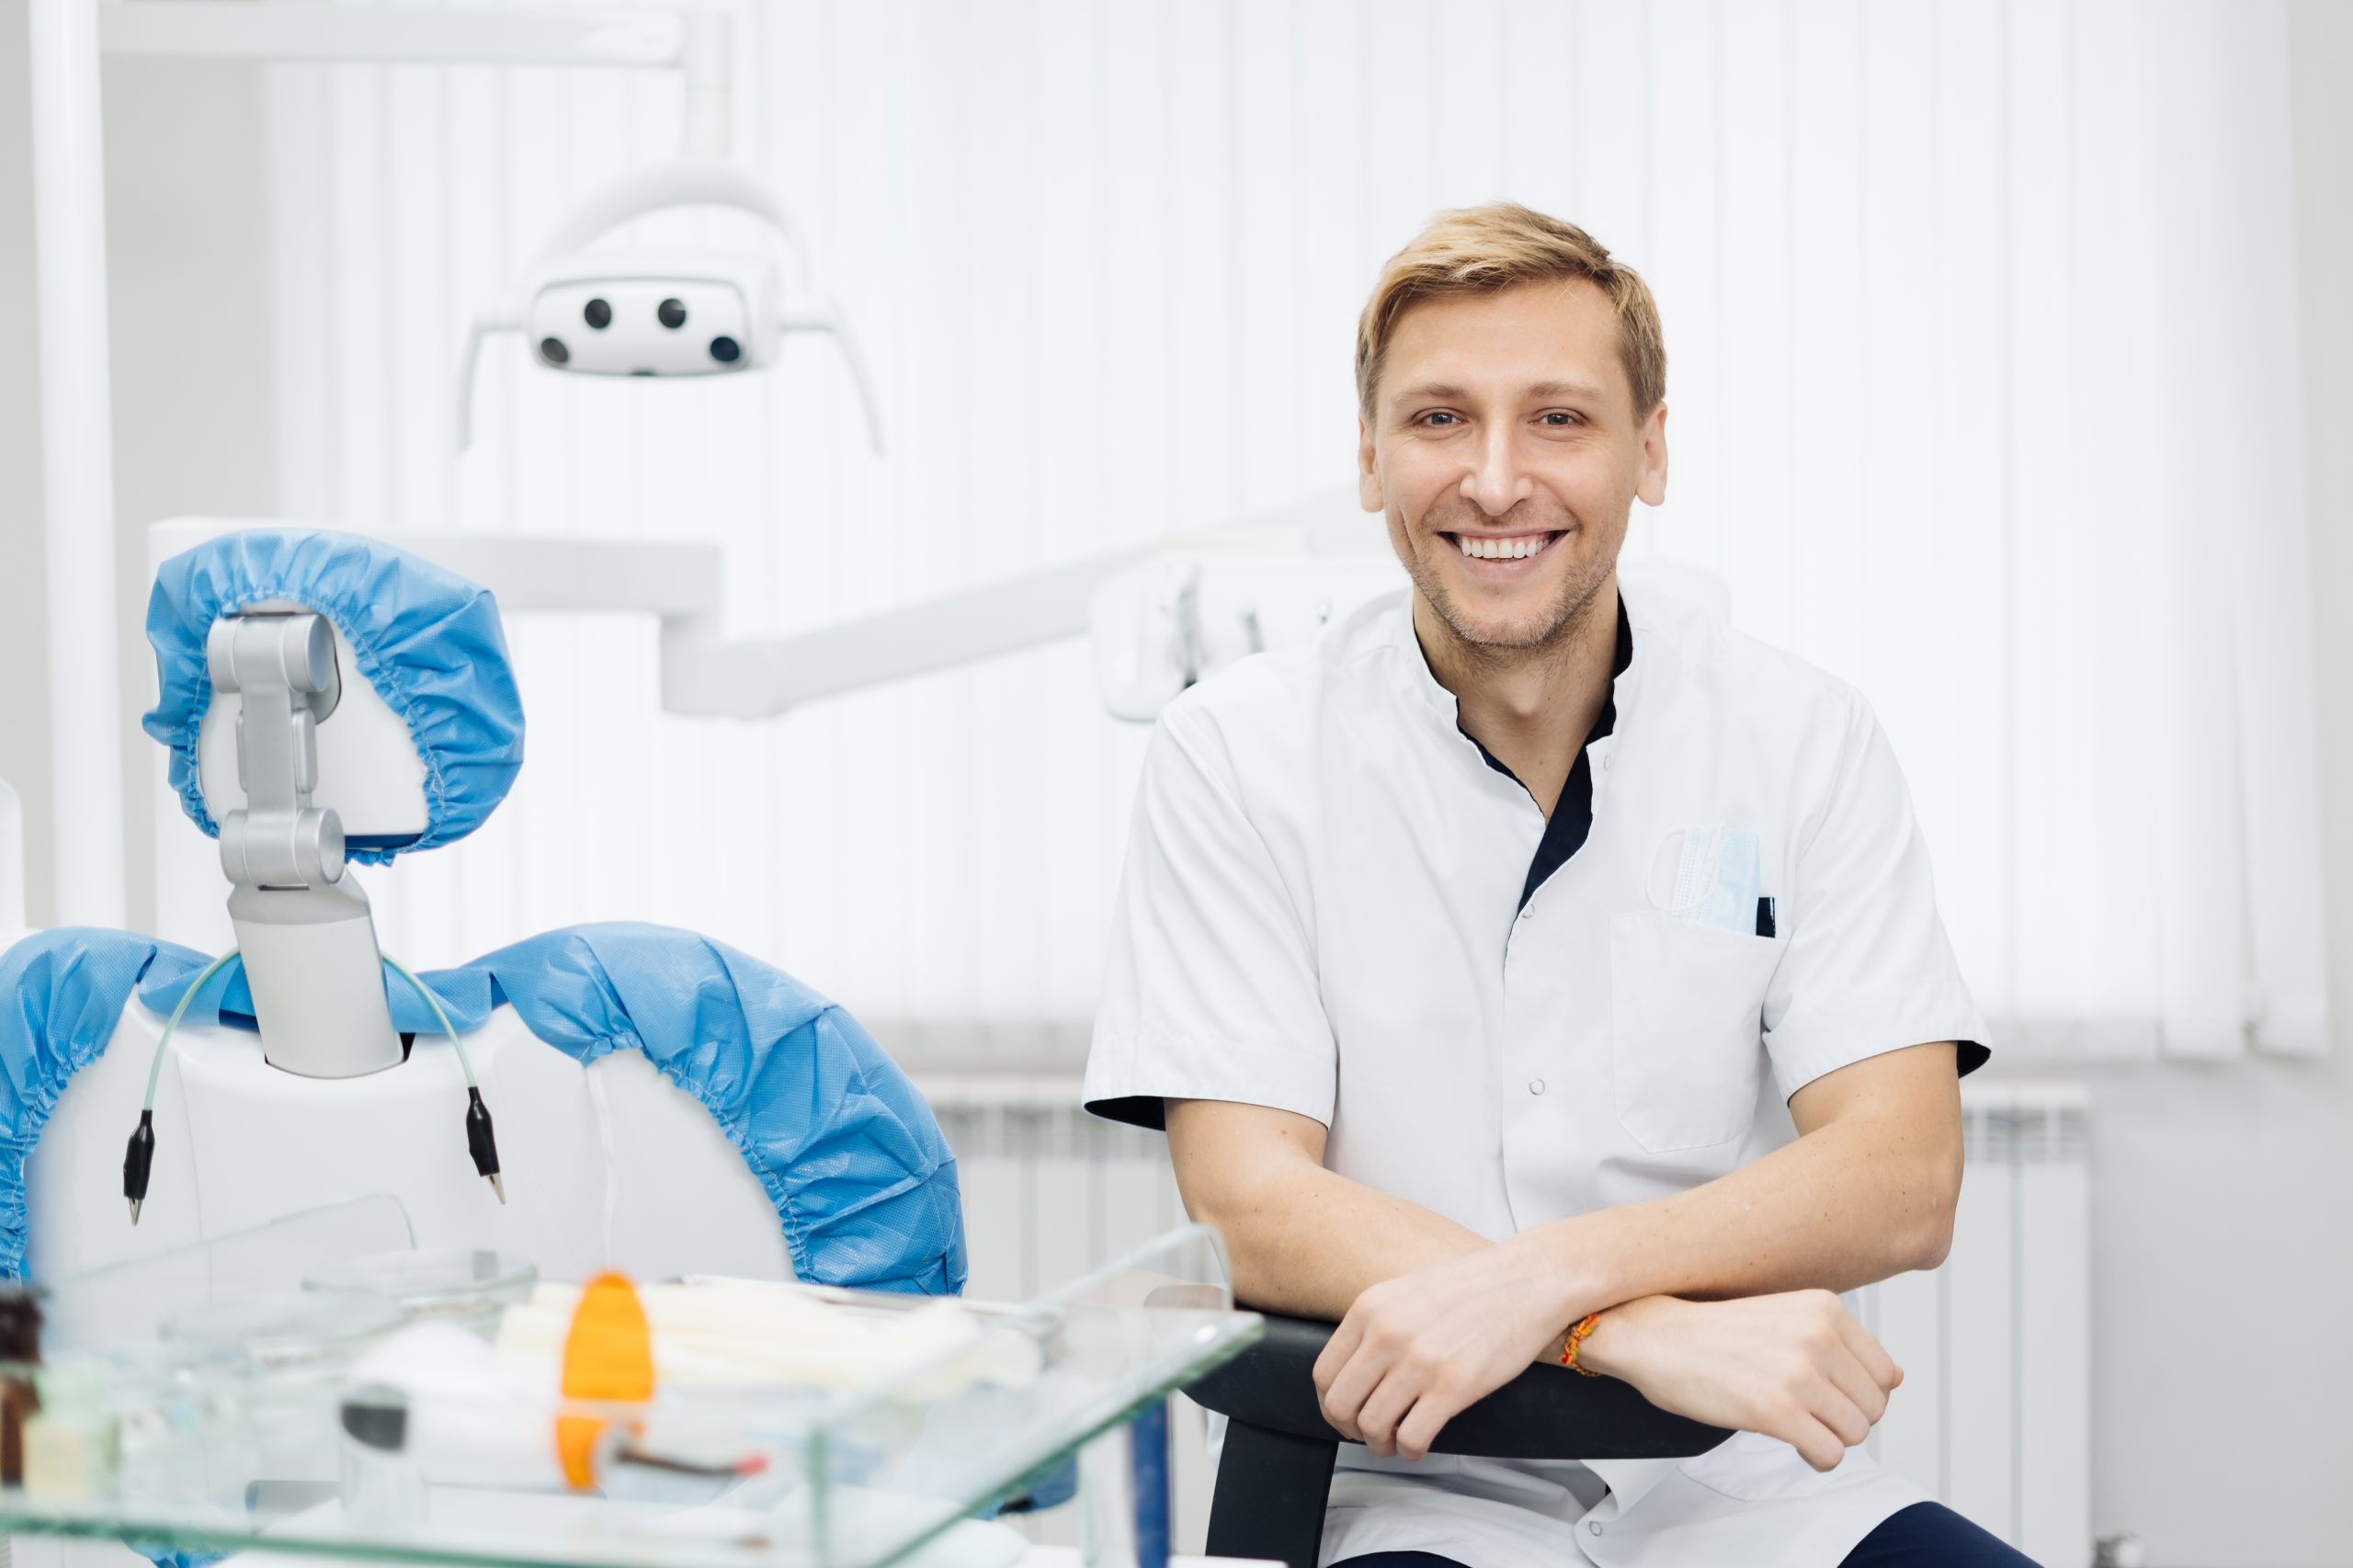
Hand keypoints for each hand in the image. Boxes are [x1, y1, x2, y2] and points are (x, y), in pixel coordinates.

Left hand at [1311, 1242, 1575, 1461]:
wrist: (1526, 1281)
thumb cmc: (1473, 1289)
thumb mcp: (1405, 1292)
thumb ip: (1374, 1326)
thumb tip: (1352, 1372)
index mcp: (1369, 1308)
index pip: (1323, 1373)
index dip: (1329, 1405)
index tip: (1344, 1415)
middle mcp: (1387, 1333)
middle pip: (1340, 1404)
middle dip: (1350, 1429)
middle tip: (1366, 1435)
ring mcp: (1419, 1361)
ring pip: (1372, 1426)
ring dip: (1380, 1445)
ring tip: (1395, 1442)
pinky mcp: (1453, 1386)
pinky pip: (1411, 1437)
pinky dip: (1409, 1450)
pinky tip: (1418, 1444)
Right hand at [1579, 1291, 1901, 1472]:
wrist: (1655, 1336)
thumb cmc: (1714, 1330)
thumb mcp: (1787, 1314)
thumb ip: (1838, 1340)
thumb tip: (1895, 1378)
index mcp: (1825, 1309)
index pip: (1887, 1373)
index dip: (1861, 1394)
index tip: (1831, 1395)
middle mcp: (1817, 1337)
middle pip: (1874, 1406)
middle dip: (1846, 1419)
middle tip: (1810, 1413)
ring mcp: (1798, 1374)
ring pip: (1855, 1432)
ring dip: (1830, 1438)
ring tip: (1798, 1425)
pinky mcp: (1777, 1411)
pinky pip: (1829, 1454)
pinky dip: (1817, 1459)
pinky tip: (1794, 1444)